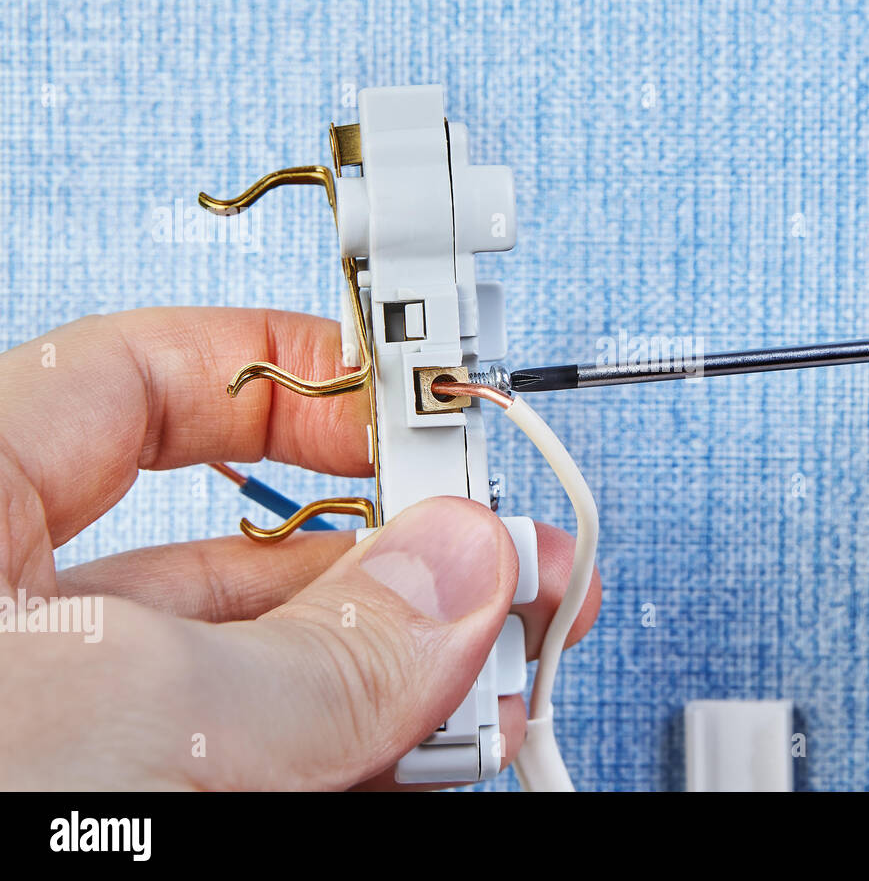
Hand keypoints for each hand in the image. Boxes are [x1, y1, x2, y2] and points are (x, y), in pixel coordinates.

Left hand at [0, 308, 599, 788]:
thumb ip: (310, 649)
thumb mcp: (115, 716)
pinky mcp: (128, 807)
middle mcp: (20, 630)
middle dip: (396, 556)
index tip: (412, 403)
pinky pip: (266, 767)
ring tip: (506, 674)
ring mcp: (75, 738)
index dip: (288, 374)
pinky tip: (440, 751)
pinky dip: (365, 759)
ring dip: (406, 674)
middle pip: (243, 552)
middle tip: (507, 561)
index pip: (138, 383)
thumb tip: (456, 571)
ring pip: (270, 680)